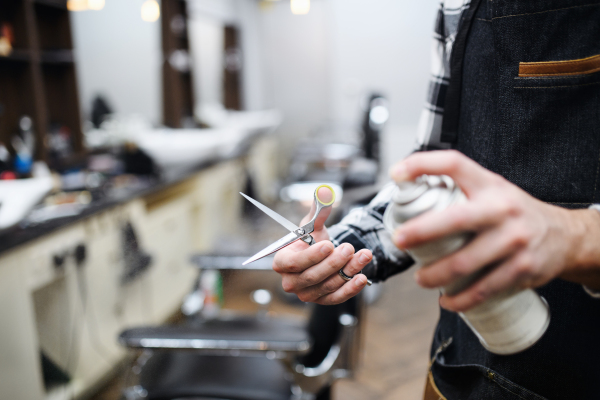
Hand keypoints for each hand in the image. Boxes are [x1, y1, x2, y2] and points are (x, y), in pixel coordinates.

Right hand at [272, 186, 371, 304]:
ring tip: (364, 255)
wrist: (321, 255)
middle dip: (333, 262)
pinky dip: (351, 289)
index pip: (293, 263)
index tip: (329, 244)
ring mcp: (306, 294)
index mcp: (282, 262)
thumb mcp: (312, 223)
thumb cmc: (310, 239)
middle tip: (349, 247)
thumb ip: (318, 209)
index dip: (311, 256)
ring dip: (347, 271)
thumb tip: (325, 192)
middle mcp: (291, 282)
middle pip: (312, 276)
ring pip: (327, 286)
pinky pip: (336, 298)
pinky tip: (362, 277)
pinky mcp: (322, 301)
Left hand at [390, 150, 599, 311]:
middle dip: (421, 231)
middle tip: (400, 240)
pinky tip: (448, 300)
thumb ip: (459, 189)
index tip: (397, 173)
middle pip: (455, 219)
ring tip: (421, 278)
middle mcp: (502, 209)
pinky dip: (461, 299)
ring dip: (436, 275)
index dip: (423, 164)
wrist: (564, 235)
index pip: (455, 164)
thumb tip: (409, 193)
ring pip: (465, 263)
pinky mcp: (522, 268)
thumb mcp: (491, 189)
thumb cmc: (514, 212)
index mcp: (490, 185)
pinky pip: (484, 289)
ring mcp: (514, 240)